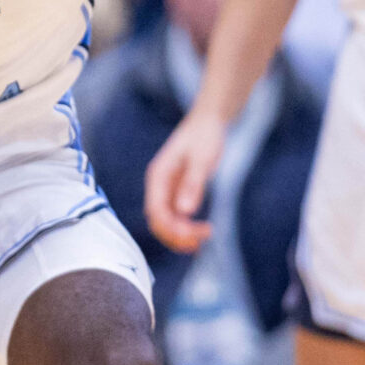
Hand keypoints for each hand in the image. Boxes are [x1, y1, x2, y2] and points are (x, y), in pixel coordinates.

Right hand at [145, 110, 227, 252]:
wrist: (208, 122)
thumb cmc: (205, 136)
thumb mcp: (202, 159)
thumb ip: (193, 184)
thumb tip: (185, 211)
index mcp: (158, 177)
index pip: (156, 211)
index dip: (171, 228)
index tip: (193, 236)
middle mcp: (158, 186)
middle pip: (158, 220)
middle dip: (175, 235)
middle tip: (200, 242)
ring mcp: (167, 189)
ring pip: (166, 221)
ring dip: (181, 234)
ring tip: (205, 236)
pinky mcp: (177, 191)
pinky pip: (176, 215)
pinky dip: (186, 227)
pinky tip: (202, 232)